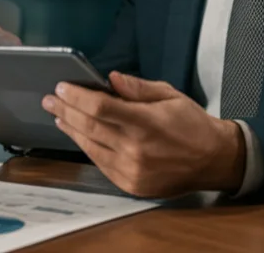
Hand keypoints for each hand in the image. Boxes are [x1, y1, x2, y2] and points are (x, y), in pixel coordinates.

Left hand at [41, 71, 245, 198]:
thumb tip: (110, 79)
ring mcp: (132, 170)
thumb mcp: (170, 96)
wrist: (213, 160)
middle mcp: (136, 149)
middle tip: (51, 99)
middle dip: (66, 110)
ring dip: (71, 129)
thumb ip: (138, 88)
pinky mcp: (131, 184)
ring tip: (59, 115)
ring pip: (90, 146)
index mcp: (147, 123)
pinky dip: (87, 147)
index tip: (62, 87)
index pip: (101, 107)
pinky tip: (79, 135)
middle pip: (90, 126)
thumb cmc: (193, 124)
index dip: (77, 97)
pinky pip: (101, 163)